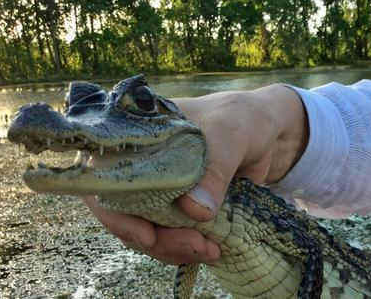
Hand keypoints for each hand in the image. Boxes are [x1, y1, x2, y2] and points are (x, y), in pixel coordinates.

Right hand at [83, 84, 308, 264]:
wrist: (264, 132)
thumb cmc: (240, 119)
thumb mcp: (230, 135)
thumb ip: (213, 168)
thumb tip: (195, 211)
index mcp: (139, 139)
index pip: (105, 177)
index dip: (115, 211)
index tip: (147, 234)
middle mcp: (141, 166)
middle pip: (123, 212)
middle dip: (152, 238)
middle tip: (193, 245)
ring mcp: (159, 188)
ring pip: (145, 229)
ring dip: (171, 248)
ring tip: (208, 251)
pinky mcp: (179, 207)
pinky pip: (169, 234)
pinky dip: (185, 248)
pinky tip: (210, 250)